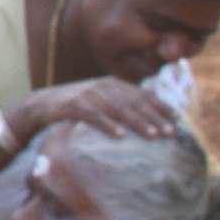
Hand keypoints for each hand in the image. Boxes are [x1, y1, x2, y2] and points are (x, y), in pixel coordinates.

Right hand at [23, 76, 176, 141]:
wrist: (42, 104)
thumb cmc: (76, 105)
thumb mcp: (101, 98)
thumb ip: (121, 100)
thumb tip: (150, 109)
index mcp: (113, 83)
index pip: (142, 94)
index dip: (161, 106)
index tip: (178, 119)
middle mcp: (103, 86)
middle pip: (134, 103)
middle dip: (155, 117)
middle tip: (171, 132)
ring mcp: (88, 95)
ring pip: (118, 110)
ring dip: (137, 123)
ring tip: (153, 135)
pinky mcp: (73, 106)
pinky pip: (94, 117)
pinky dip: (108, 125)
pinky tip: (120, 136)